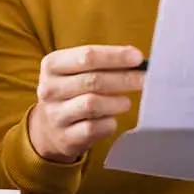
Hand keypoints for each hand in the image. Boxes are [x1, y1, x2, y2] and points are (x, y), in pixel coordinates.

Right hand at [28, 45, 144, 163]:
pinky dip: (109, 123)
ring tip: (125, 102)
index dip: (116, 56)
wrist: (48, 128)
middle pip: (93, 80)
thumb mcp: (75, 71)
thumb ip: (101, 63)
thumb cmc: (71, 92)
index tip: (138, 58)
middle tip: (144, 79)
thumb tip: (136, 60)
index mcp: (52, 65)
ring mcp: (56, 114)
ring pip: (92, 104)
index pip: (87, 56)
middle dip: (124, 79)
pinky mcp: (66, 137)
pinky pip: (94, 128)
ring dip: (116, 102)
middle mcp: (49, 89)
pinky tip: (111, 119)